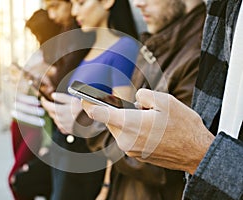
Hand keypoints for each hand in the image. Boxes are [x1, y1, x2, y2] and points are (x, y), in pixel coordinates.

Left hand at [41, 93, 81, 133]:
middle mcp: (60, 119)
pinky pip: (59, 125)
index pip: (47, 106)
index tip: (43, 99)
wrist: (91, 122)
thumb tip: (52, 95)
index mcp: (60, 111)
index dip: (44, 101)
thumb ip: (61, 97)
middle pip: (50, 112)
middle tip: (53, 103)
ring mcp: (63, 126)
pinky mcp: (66, 130)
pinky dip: (60, 121)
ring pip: (54, 119)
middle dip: (50, 107)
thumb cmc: (83, 110)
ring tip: (63, 110)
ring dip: (55, 114)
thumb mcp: (73, 100)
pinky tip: (66, 118)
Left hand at [82, 89, 214, 173]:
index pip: (99, 113)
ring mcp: (131, 150)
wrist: (197, 153)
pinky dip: (134, 130)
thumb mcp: (164, 100)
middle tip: (136, 106)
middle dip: (119, 111)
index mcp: (129, 124)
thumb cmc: (183, 126)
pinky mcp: (137, 155)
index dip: (89, 103)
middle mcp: (125, 140)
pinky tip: (150, 128)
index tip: (82, 96)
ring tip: (148, 117)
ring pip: (120, 129)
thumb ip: (143, 95)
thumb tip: (135, 99)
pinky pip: (128, 138)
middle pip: (110, 120)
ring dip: (128, 121)